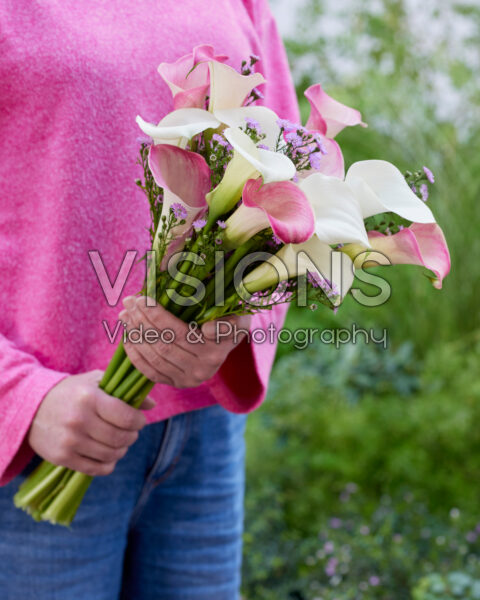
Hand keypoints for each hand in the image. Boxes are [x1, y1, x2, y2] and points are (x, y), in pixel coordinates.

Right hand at [28, 370, 153, 475]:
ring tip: (119, 442)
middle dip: (132, 436)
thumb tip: (152, 404)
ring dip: (122, 450)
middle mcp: (79, 420)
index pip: (126, 417)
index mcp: (90, 397)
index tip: (139, 419)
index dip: (138, 421)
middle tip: (130, 431)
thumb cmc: (71, 391)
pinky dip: (109, 464)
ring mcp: (70, 440)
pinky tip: (109, 455)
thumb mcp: (95, 382)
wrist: (31, 407)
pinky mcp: (62, 457)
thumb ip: (124, 391)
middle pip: (120, 438)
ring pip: (111, 455)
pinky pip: (96, 469)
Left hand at [119, 296, 251, 388]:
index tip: (144, 298)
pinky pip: (150, 372)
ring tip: (125, 314)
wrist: (226, 344)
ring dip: (135, 334)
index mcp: (215, 351)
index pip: (179, 333)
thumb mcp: (236, 318)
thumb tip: (206, 330)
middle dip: (142, 320)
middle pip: (163, 344)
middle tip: (129, 301)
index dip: (157, 316)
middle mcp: (202, 370)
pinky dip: (135, 354)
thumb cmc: (229, 322)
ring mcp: (188, 380)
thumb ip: (228, 323)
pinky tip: (127, 336)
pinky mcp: (176, 384)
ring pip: (154, 357)